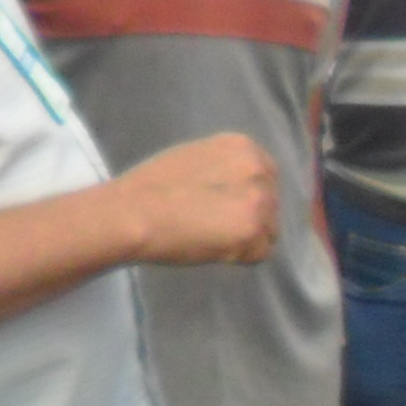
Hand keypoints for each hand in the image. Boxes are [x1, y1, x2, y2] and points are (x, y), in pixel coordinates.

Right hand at [114, 133, 278, 267]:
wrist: (134, 212)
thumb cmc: (151, 186)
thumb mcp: (196, 158)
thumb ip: (224, 167)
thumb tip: (235, 188)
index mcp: (244, 147)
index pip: (266, 177)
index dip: (247, 197)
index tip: (226, 208)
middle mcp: (259, 170)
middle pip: (271, 204)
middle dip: (250, 218)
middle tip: (215, 227)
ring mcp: (259, 201)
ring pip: (269, 230)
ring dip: (246, 239)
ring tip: (211, 237)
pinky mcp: (252, 232)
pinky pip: (260, 253)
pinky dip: (241, 258)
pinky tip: (214, 249)